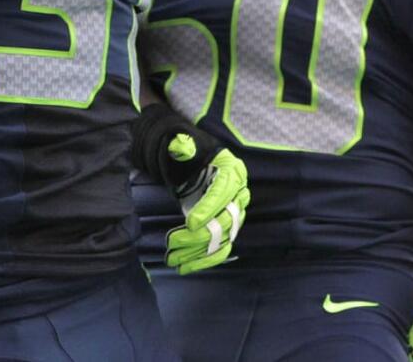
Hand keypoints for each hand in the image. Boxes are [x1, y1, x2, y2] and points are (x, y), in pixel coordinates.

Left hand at [130, 105, 249, 274]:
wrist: (201, 164)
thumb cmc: (194, 155)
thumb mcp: (188, 145)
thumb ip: (183, 145)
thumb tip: (179, 146)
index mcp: (232, 172)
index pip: (222, 193)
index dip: (208, 209)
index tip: (189, 223)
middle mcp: (239, 195)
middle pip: (224, 220)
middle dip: (199, 234)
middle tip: (173, 242)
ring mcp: (235, 214)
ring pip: (222, 239)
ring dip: (199, 252)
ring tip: (174, 259)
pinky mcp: (227, 229)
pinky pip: (221, 249)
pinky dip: (205, 260)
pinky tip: (185, 267)